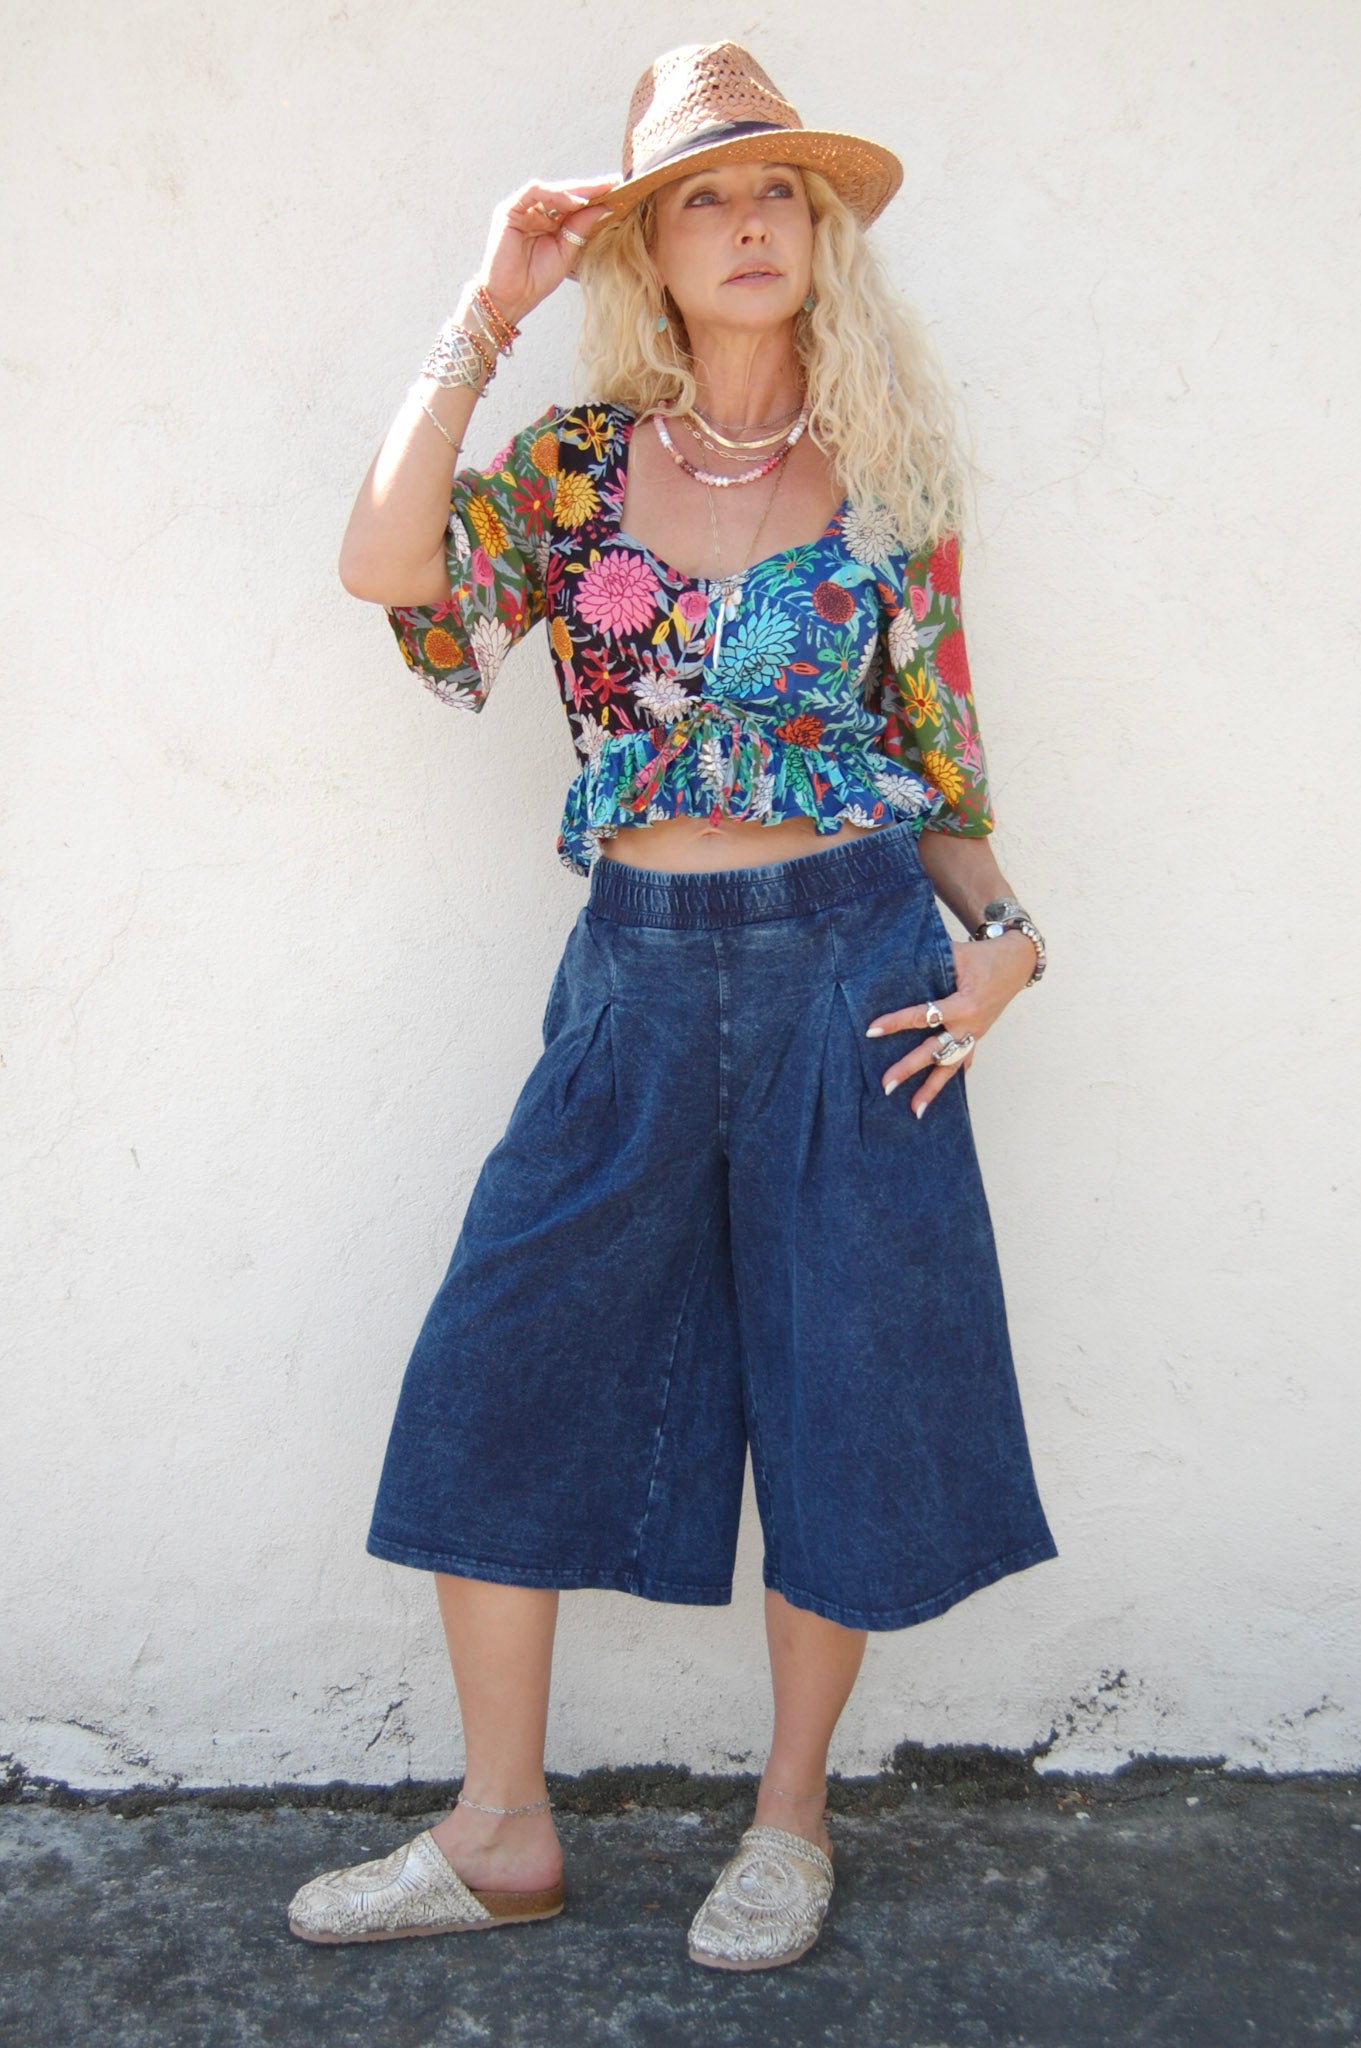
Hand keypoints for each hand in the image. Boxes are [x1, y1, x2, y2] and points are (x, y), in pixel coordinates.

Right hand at [475, 175, 620, 325]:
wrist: (512, 298)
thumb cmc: (536, 279)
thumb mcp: (568, 252)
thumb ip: (581, 228)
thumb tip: (605, 207)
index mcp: (550, 221)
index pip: (574, 203)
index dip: (595, 196)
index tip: (619, 189)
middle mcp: (535, 212)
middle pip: (565, 193)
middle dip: (589, 188)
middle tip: (613, 183)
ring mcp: (522, 209)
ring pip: (551, 189)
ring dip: (575, 191)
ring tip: (597, 194)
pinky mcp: (509, 211)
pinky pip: (534, 192)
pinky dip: (555, 194)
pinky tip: (574, 202)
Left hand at [866, 930, 1035, 1118]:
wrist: (1017, 962)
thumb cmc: (983, 956)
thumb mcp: (957, 953)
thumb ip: (929, 960)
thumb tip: (894, 961)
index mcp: (964, 1004)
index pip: (924, 1015)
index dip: (897, 1022)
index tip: (872, 1031)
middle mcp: (970, 1026)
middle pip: (935, 1051)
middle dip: (909, 1068)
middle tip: (886, 1085)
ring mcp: (975, 1035)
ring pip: (951, 1067)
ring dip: (932, 1090)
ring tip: (915, 1111)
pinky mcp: (977, 1037)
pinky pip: (962, 1061)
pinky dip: (950, 1077)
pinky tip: (937, 1097)